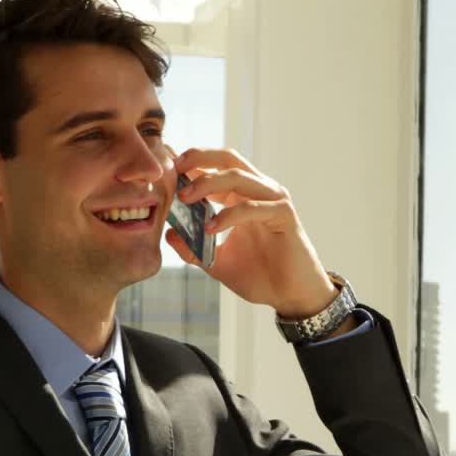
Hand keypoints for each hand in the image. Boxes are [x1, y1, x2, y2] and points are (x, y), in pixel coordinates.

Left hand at [166, 148, 336, 318]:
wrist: (290, 296)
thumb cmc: (260, 276)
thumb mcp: (217, 263)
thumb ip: (193, 249)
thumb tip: (169, 235)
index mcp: (242, 196)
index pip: (215, 167)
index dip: (190, 164)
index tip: (165, 170)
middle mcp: (259, 191)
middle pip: (228, 159)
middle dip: (198, 159)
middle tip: (174, 173)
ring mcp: (273, 200)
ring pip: (238, 177)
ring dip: (208, 184)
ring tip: (185, 198)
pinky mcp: (284, 215)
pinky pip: (252, 207)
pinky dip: (229, 214)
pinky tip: (210, 228)